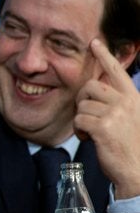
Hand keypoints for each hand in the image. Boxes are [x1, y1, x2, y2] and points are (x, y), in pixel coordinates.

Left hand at [74, 39, 139, 197]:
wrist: (138, 170)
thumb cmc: (131, 146)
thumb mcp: (130, 118)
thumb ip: (117, 103)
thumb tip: (97, 88)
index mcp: (133, 98)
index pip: (117, 71)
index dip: (104, 56)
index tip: (94, 42)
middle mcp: (126, 102)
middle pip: (90, 86)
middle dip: (82, 99)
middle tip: (87, 116)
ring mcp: (115, 113)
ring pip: (82, 104)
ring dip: (81, 119)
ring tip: (92, 132)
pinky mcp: (103, 126)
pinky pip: (79, 119)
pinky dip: (79, 130)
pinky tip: (89, 139)